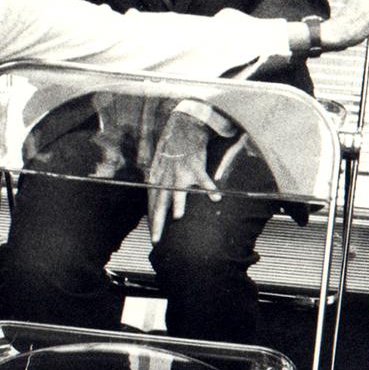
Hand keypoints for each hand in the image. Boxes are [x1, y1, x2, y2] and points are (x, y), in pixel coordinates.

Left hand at [146, 108, 223, 240]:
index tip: (154, 239)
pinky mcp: (195, 166)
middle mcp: (167, 178)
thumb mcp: (161, 167)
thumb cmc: (174, 150)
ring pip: (178, 190)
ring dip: (178, 203)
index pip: (153, 205)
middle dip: (158, 222)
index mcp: (159, 180)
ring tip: (178, 217)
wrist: (184, 129)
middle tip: (157, 239)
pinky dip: (210, 188)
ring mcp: (181, 173)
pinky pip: (203, 179)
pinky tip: (216, 198)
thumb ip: (161, 183)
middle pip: (160, 203)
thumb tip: (159, 199)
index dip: (152, 222)